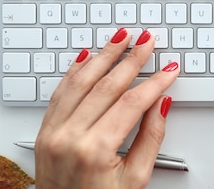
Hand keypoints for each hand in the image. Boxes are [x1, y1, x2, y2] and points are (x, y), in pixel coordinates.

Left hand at [35, 28, 179, 188]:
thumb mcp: (136, 179)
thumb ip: (151, 138)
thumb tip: (161, 104)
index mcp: (96, 150)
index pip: (132, 102)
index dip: (155, 82)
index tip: (169, 70)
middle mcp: (69, 137)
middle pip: (107, 85)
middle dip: (132, 59)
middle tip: (147, 41)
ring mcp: (52, 133)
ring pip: (81, 81)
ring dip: (104, 56)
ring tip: (121, 39)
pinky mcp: (44, 132)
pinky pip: (60, 92)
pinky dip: (75, 70)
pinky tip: (87, 56)